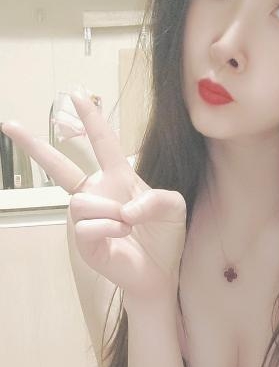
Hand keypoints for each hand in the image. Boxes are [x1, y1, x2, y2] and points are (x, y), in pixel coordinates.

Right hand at [1, 92, 186, 302]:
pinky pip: (86, 225)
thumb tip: (126, 208)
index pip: (102, 143)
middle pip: (59, 166)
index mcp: (118, 178)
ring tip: (128, 225)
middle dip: (33, 145)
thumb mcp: (174, 208)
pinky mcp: (83, 241)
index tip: (76, 95)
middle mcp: (97, 194)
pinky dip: (110, 228)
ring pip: (82, 201)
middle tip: (8, 124)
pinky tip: (121, 235)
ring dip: (111, 212)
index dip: (91, 119)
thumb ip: (158, 198)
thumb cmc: (165, 237)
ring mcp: (86, 218)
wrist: (161, 272)